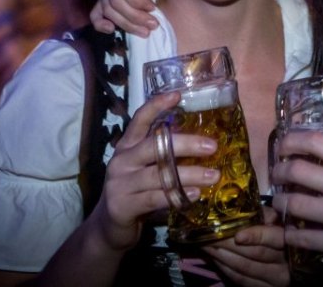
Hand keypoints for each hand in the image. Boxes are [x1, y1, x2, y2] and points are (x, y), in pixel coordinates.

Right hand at [90, 0, 163, 34]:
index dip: (136, 1)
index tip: (153, 8)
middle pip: (114, 1)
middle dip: (134, 16)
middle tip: (153, 25)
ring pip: (108, 10)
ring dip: (126, 24)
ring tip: (145, 31)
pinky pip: (95, 14)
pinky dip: (101, 24)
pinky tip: (112, 30)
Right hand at [90, 91, 219, 251]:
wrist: (108, 228)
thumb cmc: (134, 193)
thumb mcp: (143, 169)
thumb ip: (162, 156)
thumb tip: (200, 143)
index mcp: (127, 147)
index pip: (139, 120)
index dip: (156, 106)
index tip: (178, 95)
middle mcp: (122, 161)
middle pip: (155, 146)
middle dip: (186, 144)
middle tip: (212, 146)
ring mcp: (120, 183)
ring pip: (159, 174)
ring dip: (189, 174)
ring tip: (213, 175)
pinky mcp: (123, 205)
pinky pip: (154, 198)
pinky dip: (176, 196)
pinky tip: (195, 194)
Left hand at [202, 207, 288, 286]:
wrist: (287, 259)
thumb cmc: (279, 232)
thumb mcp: (278, 219)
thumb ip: (265, 214)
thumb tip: (244, 205)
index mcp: (289, 241)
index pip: (274, 238)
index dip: (256, 236)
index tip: (238, 235)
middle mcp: (286, 263)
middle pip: (255, 254)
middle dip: (229, 244)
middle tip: (209, 234)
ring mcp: (276, 279)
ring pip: (245, 268)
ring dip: (222, 256)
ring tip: (206, 244)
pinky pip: (241, 280)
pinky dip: (226, 268)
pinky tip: (215, 258)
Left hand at [271, 132, 322, 276]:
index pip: (315, 142)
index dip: (291, 141)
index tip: (283, 145)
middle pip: (295, 172)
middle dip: (278, 172)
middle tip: (277, 174)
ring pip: (293, 204)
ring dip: (280, 203)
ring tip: (279, 203)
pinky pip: (302, 237)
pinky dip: (290, 234)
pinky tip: (288, 232)